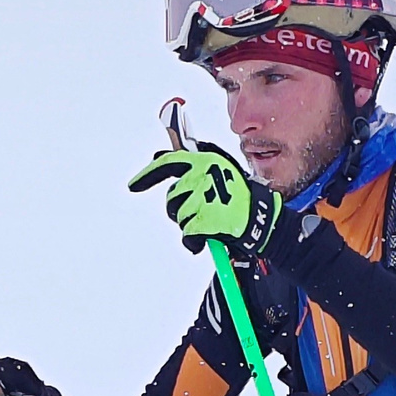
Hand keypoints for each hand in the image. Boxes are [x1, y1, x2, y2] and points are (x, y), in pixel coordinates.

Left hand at [128, 143, 283, 256]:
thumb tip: (158, 153)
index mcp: (204, 160)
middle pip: (172, 198)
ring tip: (212, 221)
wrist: (262, 220)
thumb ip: (192, 159)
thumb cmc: (242, 194)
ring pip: (179, 217)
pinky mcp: (204, 220)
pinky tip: (210, 236)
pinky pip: (187, 234)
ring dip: (191, 224)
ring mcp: (202, 198)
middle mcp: (201, 176)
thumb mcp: (222, 168)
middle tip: (200, 213)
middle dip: (180, 209)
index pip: (167, 164)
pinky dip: (195, 241)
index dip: (147, 176)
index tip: (133, 185)